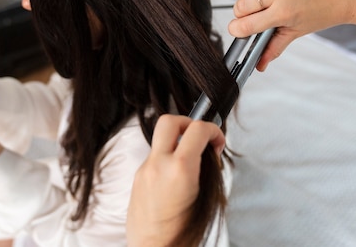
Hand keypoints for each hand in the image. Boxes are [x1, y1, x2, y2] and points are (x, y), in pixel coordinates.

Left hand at [127, 114, 224, 246]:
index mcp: (180, 169)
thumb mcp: (206, 200)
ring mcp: (144, 170)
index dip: (213, 130)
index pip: (197, 129)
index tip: (217, 142)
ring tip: (190, 161)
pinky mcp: (137, 178)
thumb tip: (209, 152)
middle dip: (187, 123)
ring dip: (177, 143)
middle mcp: (158, 164)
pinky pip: (154, 157)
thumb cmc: (181, 235)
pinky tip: (176, 177)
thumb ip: (207, 170)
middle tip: (199, 138)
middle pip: (169, 121)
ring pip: (160, 140)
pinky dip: (167, 158)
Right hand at [228, 0, 353, 70]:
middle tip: (252, 15)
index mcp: (283, 14)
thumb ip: (274, 47)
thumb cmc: (322, 14)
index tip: (237, 29)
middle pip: (242, 4)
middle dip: (243, 12)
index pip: (245, 24)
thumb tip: (260, 65)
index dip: (236, 29)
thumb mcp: (296, 32)